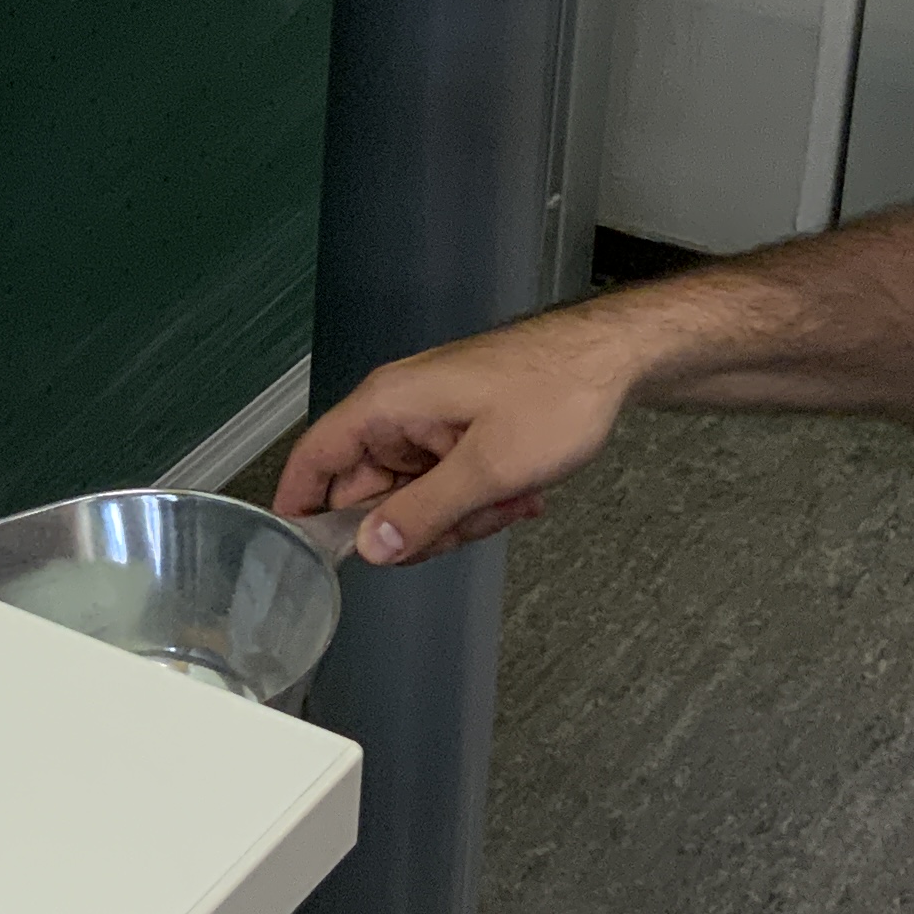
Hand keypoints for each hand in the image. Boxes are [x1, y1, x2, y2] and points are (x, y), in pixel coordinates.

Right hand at [270, 314, 648, 565]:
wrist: (614, 360)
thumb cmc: (556, 392)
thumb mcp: (488, 468)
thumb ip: (423, 513)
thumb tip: (371, 547)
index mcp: (388, 404)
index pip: (315, 456)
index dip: (300, 506)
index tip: (300, 553)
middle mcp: (400, 410)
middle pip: (371, 491)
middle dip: (418, 522)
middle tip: (465, 524)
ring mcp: (430, 422)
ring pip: (416, 495)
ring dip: (460, 513)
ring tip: (508, 497)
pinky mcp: (457, 431)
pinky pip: (446, 482)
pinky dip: (479, 497)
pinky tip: (519, 492)